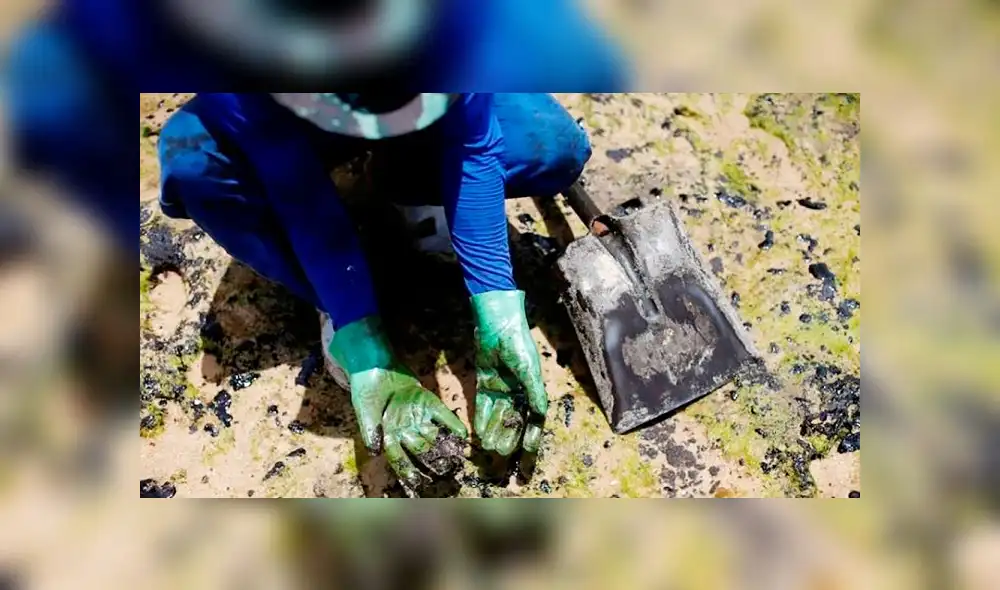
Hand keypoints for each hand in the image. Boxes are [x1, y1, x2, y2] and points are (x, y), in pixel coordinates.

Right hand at [329, 317, 467, 490]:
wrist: (374, 364)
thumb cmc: (365, 389)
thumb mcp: (364, 409)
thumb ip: (370, 429)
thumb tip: (375, 450)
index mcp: (389, 437)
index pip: (399, 460)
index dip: (408, 473)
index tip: (418, 484)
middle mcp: (406, 431)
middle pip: (421, 452)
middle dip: (433, 463)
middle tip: (446, 472)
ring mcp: (418, 417)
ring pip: (434, 437)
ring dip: (446, 448)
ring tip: (457, 459)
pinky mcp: (429, 403)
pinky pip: (443, 417)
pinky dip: (452, 426)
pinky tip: (462, 435)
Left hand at [470, 290, 548, 455]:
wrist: (498, 325)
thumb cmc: (518, 345)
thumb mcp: (530, 370)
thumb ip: (535, 394)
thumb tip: (541, 416)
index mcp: (532, 391)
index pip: (532, 422)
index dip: (530, 441)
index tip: (527, 458)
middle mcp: (517, 392)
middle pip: (513, 422)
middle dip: (509, 440)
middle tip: (502, 457)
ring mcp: (500, 388)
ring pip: (497, 417)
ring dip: (494, 433)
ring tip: (490, 450)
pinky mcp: (484, 383)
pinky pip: (483, 406)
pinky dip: (482, 420)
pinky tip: (480, 433)